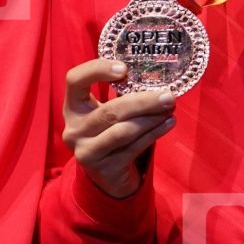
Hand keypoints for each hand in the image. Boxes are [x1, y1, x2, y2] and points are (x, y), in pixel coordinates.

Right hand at [63, 58, 177, 198]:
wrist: (107, 174)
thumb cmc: (109, 132)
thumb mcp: (107, 111)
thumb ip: (122, 94)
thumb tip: (156, 79)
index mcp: (73, 107)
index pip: (74, 80)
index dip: (97, 70)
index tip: (124, 69)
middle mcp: (74, 130)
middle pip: (109, 111)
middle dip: (142, 101)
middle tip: (167, 95)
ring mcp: (86, 152)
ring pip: (123, 131)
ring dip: (151, 118)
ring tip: (170, 108)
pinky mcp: (104, 169)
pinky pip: (133, 148)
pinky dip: (154, 133)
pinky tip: (168, 123)